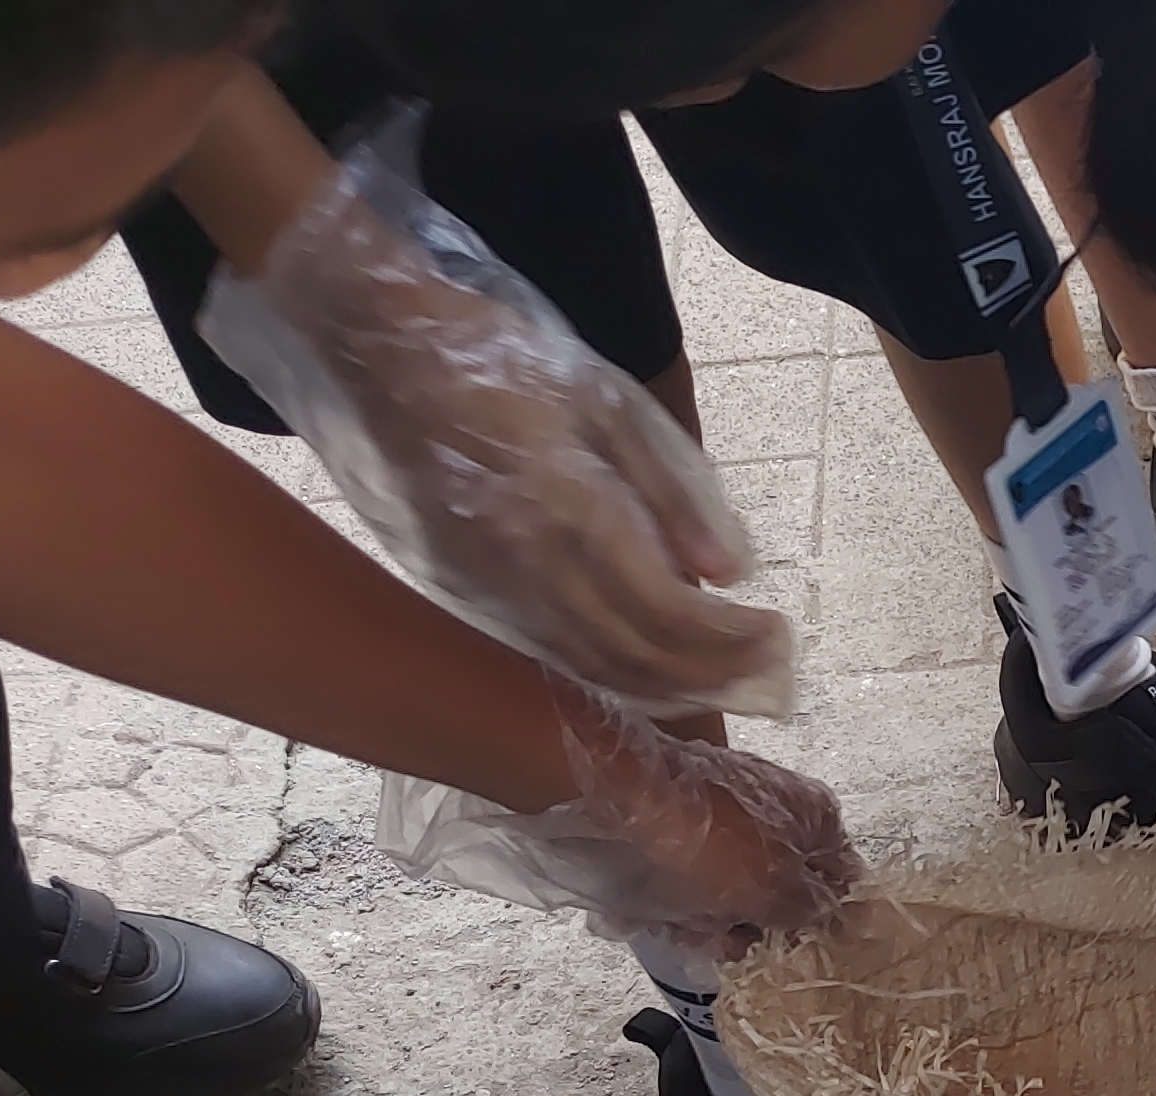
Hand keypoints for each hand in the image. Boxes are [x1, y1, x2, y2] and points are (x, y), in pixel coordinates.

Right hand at [199, 111, 793, 715]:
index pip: (666, 610)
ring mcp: (484, 585)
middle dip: (712, 677)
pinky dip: (607, 677)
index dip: (729, 641)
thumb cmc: (498, 356)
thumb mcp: (606, 398)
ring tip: (726, 687)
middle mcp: (524, 564)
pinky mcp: (459, 589)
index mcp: (567, 509)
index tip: (781, 640)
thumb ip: (673, 488)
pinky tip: (648, 674)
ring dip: (665, 690)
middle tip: (772, 678)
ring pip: (587, 668)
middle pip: (632, 656)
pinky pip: (545, 655)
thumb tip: (731, 571)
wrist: (374, 346)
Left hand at [372, 679, 860, 960]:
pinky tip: (662, 917)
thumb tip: (858, 922)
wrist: (607, 803)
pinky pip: (691, 888)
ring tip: (688, 929)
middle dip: (760, 927)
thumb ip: (818, 908)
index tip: (804, 950)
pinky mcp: (674, 836)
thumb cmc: (704, 846)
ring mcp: (720, 823)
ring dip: (715, 924)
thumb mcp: (775, 886)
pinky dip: (679, 909)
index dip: (825, 920)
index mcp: (812, 814)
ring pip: (735, 896)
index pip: (841, 877)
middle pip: (784, 892)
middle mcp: (773, 813)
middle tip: (736, 944)